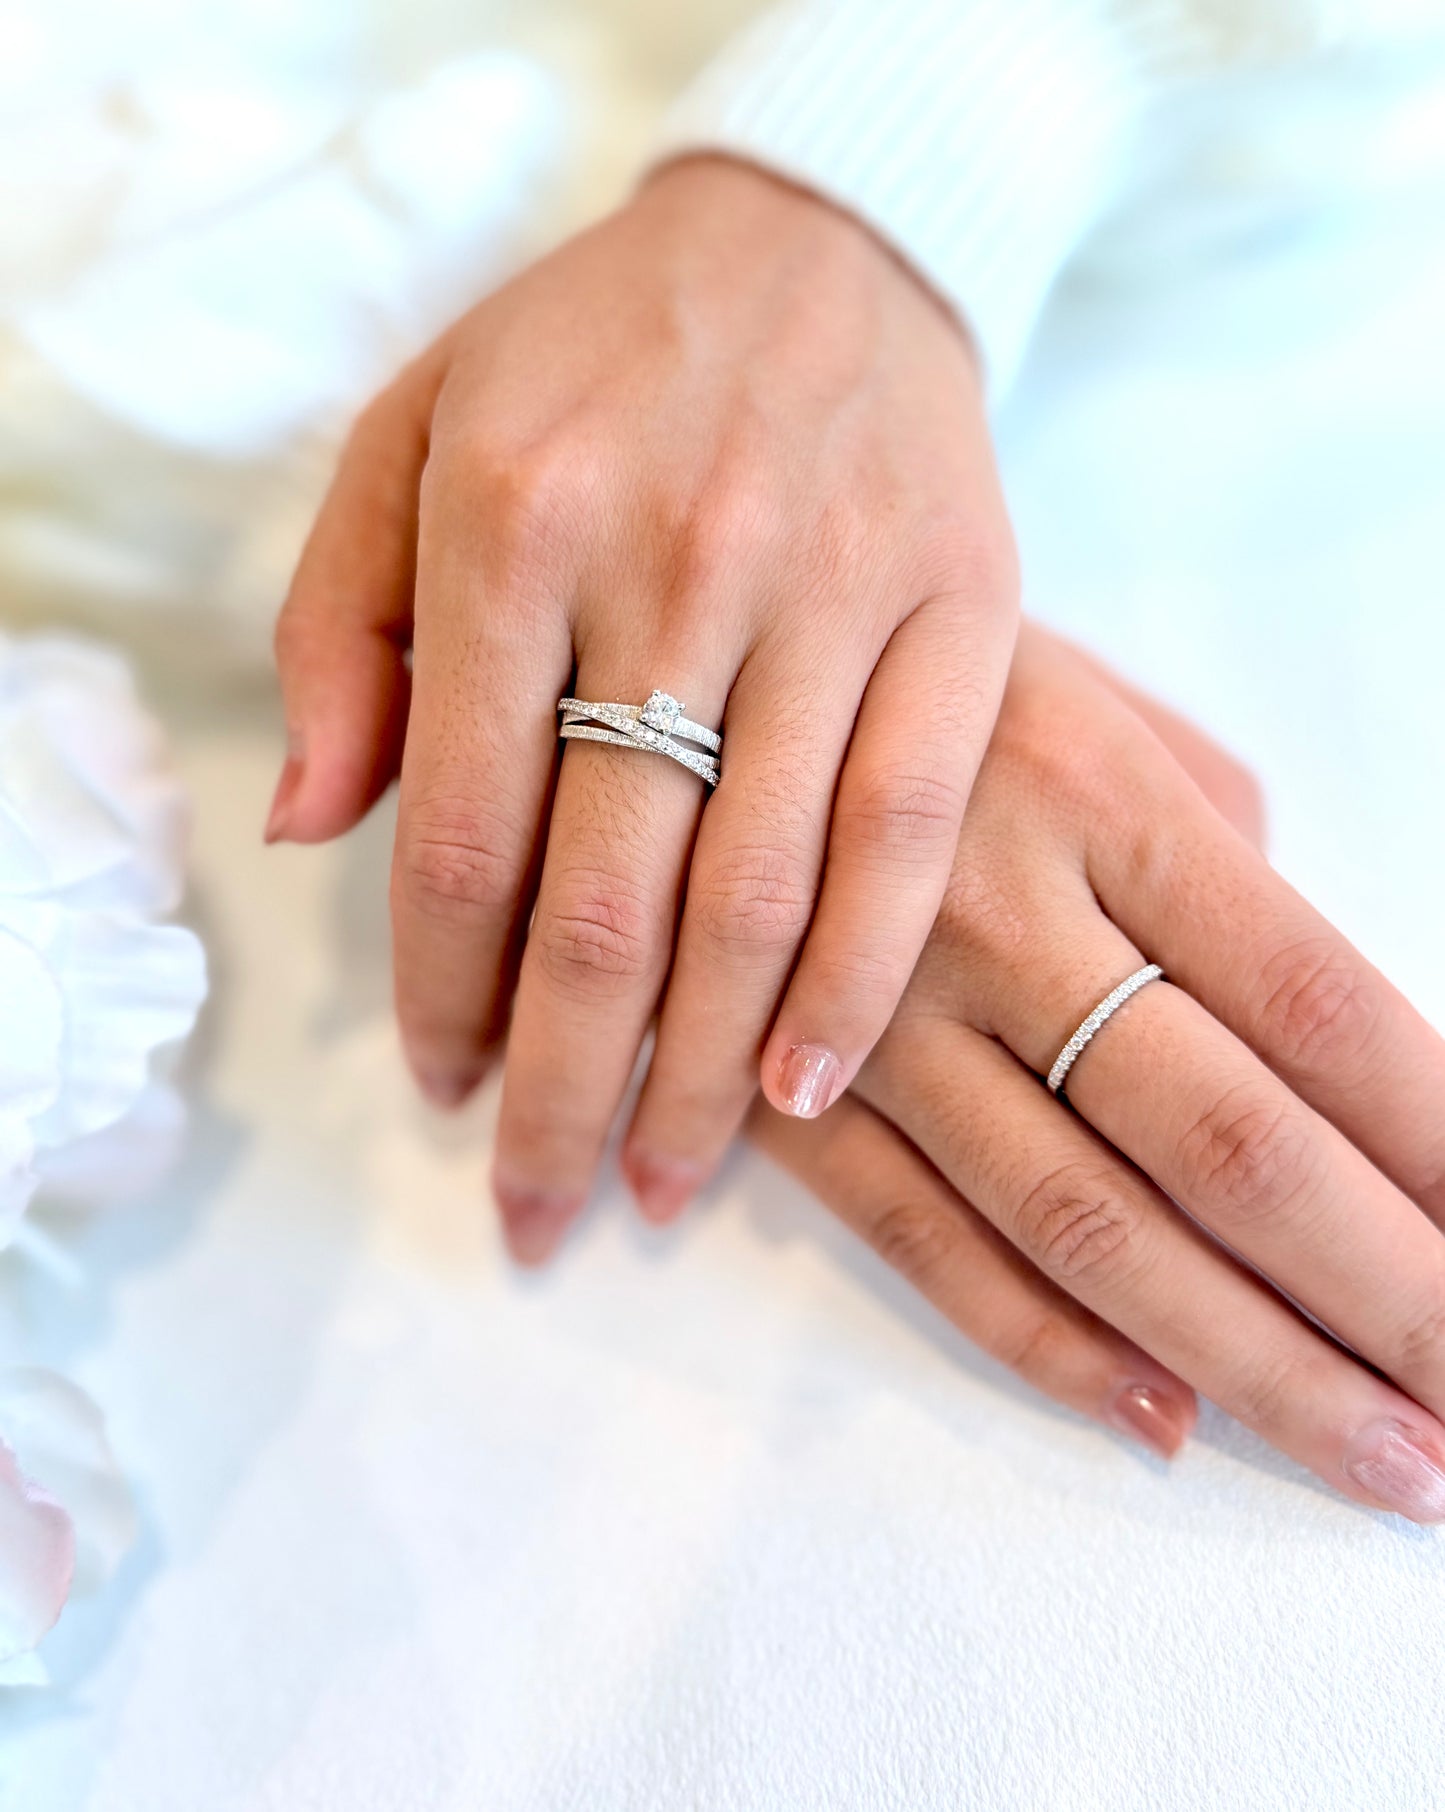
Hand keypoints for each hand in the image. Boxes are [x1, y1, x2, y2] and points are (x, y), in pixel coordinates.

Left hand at [270, 154, 1017, 1260]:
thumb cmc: (591, 356)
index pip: (462, 828)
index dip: (444, 990)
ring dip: (700, 1072)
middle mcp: (670, 564)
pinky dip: (858, 975)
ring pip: (758, 891)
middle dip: (566, 1088)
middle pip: (606, 900)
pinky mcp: (963, 609)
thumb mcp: (409, 435)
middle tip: (541, 1209)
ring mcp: (831, 592)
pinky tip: (805, 1087)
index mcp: (510, 519)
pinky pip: (907, 829)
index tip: (446, 1091)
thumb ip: (338, 628)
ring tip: (658, 1185)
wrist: (820, 241)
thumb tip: (315, 828)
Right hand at [746, 625, 1444, 1518]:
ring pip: (1084, 1221)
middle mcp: (998, 915)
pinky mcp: (785, 1096)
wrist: (676, 699)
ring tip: (1379, 1457)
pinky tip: (1161, 1419)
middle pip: (1224, 1140)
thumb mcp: (1090, 703)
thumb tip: (1318, 1019)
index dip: (1432, 1142)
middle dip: (1381, 1294)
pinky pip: (924, 1239)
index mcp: (1103, 799)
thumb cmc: (927, 700)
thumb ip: (1222, 837)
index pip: (1312, 1004)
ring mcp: (880, 1020)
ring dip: (1246, 1360)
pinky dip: (1044, 1341)